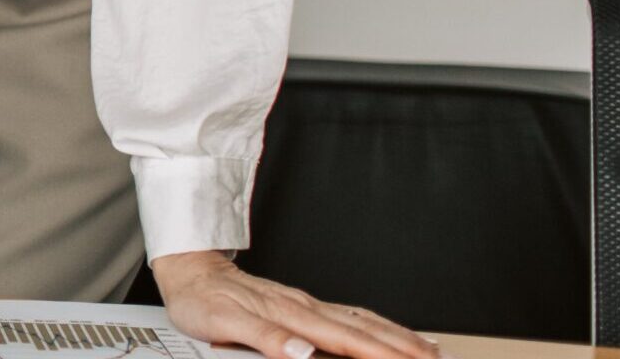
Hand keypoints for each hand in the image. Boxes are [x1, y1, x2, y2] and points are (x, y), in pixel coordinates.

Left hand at [155, 252, 436, 358]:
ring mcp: (307, 304)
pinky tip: (389, 333)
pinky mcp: (303, 304)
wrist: (189, 269)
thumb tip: (302, 352)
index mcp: (292, 316)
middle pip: (365, 331)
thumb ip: (265, 338)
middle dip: (404, 349)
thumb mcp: (222, 324)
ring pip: (363, 321)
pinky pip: (351, 315)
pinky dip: (377, 326)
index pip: (347, 342)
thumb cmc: (201, 301)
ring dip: (399, 337)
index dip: (381, 356)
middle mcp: (306, 308)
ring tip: (430, 351)